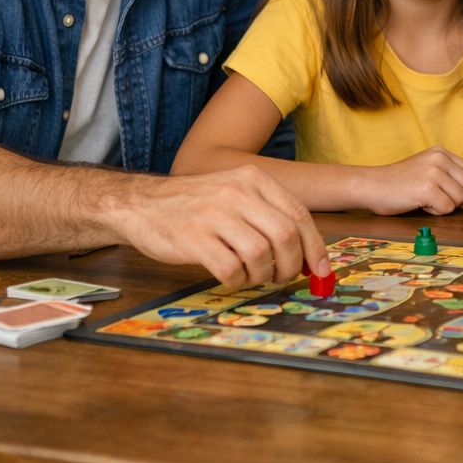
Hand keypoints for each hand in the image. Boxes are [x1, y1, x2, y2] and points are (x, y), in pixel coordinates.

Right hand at [107, 165, 330, 290]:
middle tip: (281, 277)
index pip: (299, 214)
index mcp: (254, 180)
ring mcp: (215, 215)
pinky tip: (230, 277)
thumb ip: (269, 216)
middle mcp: (238, 193)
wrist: (141, 204)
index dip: (315, 247)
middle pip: (286, 236)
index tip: (321, 271)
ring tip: (250, 276)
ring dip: (261, 276)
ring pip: (261, 256)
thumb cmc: (194, 205)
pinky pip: (231, 270)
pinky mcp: (194, 239)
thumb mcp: (235, 194)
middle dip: (291, 266)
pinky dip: (237, 281)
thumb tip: (307, 254)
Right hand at [352, 147, 462, 215]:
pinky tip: (420, 205)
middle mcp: (439, 159)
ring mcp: (433, 173)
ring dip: (445, 206)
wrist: (371, 185)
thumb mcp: (425, 169)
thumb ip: (446, 175)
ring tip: (426, 201)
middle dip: (462, 202)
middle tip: (444, 206)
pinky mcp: (427, 189)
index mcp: (440, 152)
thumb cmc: (397, 183)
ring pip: (460, 199)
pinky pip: (447, 208)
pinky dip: (435, 212)